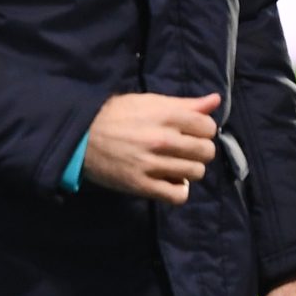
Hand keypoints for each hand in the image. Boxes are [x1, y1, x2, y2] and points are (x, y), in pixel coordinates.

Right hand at [79, 93, 219, 204]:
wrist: (80, 136)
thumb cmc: (115, 115)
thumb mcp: (148, 102)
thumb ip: (184, 103)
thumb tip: (216, 100)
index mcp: (165, 115)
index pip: (208, 127)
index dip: (202, 129)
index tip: (190, 132)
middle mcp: (162, 140)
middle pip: (206, 151)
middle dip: (198, 150)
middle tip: (183, 149)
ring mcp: (152, 164)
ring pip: (195, 173)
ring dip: (188, 170)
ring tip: (174, 165)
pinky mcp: (142, 185)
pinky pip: (178, 195)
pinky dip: (178, 190)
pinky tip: (169, 181)